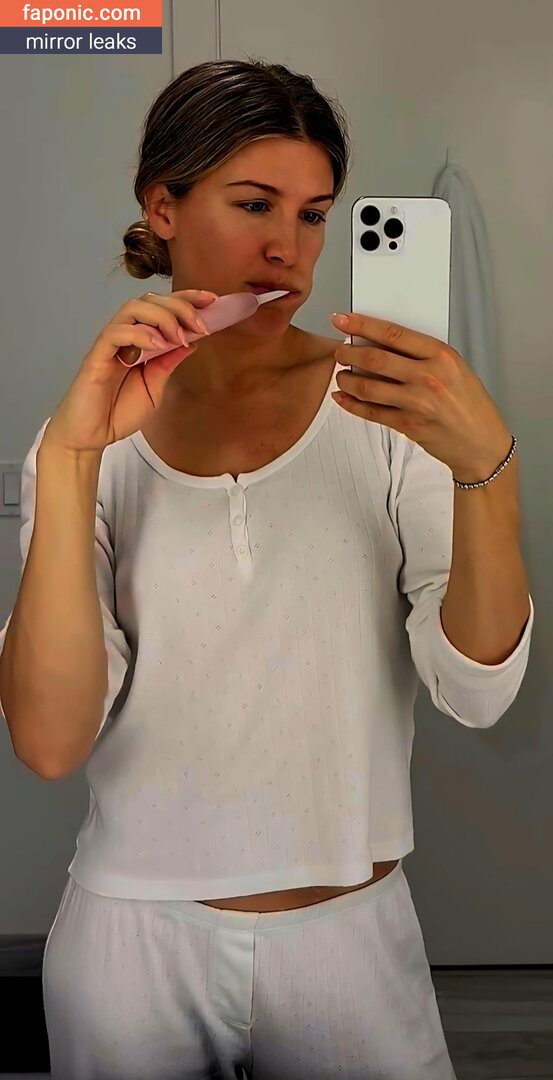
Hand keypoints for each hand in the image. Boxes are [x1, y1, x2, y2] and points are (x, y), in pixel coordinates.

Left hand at [330, 312, 512, 480]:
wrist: (481, 444)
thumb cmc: (471, 405)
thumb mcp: (456, 369)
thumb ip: (424, 356)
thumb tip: (384, 344)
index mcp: (442, 356)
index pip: (394, 334)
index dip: (363, 325)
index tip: (343, 320)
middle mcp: (428, 377)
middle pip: (375, 359)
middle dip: (349, 353)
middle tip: (340, 351)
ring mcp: (417, 402)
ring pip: (367, 386)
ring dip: (347, 380)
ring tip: (342, 375)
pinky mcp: (408, 425)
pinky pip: (371, 412)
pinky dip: (351, 404)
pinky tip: (342, 398)